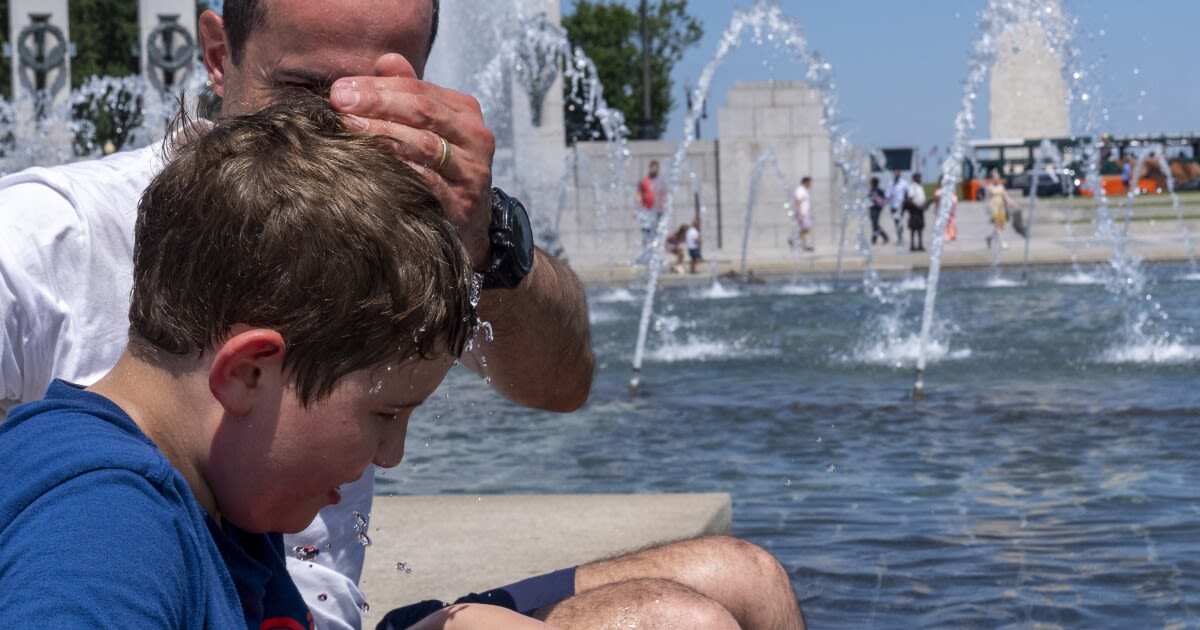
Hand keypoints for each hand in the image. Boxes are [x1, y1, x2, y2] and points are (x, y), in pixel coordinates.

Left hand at [330, 53, 495, 267]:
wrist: (468, 224)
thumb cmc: (438, 168)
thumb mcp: (427, 126)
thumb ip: (407, 92)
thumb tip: (386, 60)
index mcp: (464, 112)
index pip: (419, 89)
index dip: (377, 86)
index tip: (339, 89)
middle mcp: (476, 138)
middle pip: (423, 112)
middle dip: (377, 104)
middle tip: (339, 104)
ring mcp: (472, 172)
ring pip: (425, 145)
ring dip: (382, 135)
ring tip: (347, 129)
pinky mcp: (463, 203)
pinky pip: (427, 184)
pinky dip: (397, 173)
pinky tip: (367, 167)